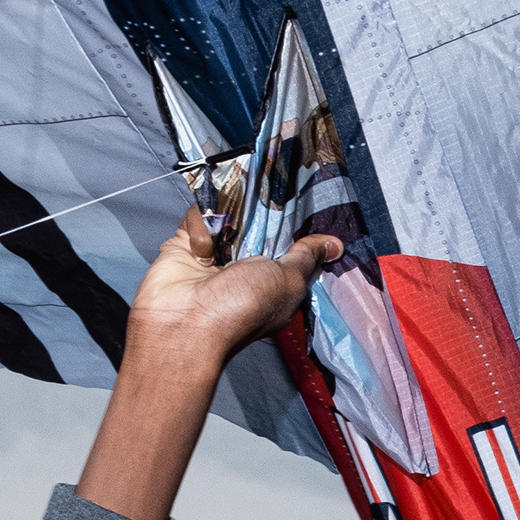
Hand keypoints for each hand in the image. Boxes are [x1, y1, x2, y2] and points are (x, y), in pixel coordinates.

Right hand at [123, 205, 339, 372]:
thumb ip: (308, 258)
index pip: (286, 240)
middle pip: (256, 221)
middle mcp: (243, 265)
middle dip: (259, 209)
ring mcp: (213, 253)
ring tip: (228, 225)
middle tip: (263, 196)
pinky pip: (196, 217)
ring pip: (224, 212)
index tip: (298, 199)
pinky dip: (199, 228)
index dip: (293, 222)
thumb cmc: (241, 308)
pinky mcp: (183, 244)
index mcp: (271, 277)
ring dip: (226, 215)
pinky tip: (201, 250)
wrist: (184, 324)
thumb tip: (335, 245)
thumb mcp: (287, 281)